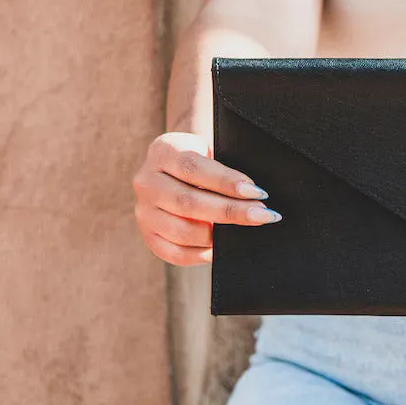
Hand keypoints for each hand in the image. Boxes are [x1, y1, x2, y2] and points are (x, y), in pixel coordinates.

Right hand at [132, 131, 281, 265]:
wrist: (176, 167)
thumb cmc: (204, 159)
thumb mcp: (209, 150)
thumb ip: (224, 167)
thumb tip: (255, 194)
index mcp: (162, 151)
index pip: (194, 167)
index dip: (226, 181)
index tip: (257, 191)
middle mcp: (146, 181)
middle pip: (188, 202)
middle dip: (231, 211)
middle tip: (262, 214)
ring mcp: (143, 211)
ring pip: (181, 231)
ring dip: (217, 236)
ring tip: (244, 231)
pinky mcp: (147, 235)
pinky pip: (174, 252)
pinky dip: (201, 254)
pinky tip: (221, 250)